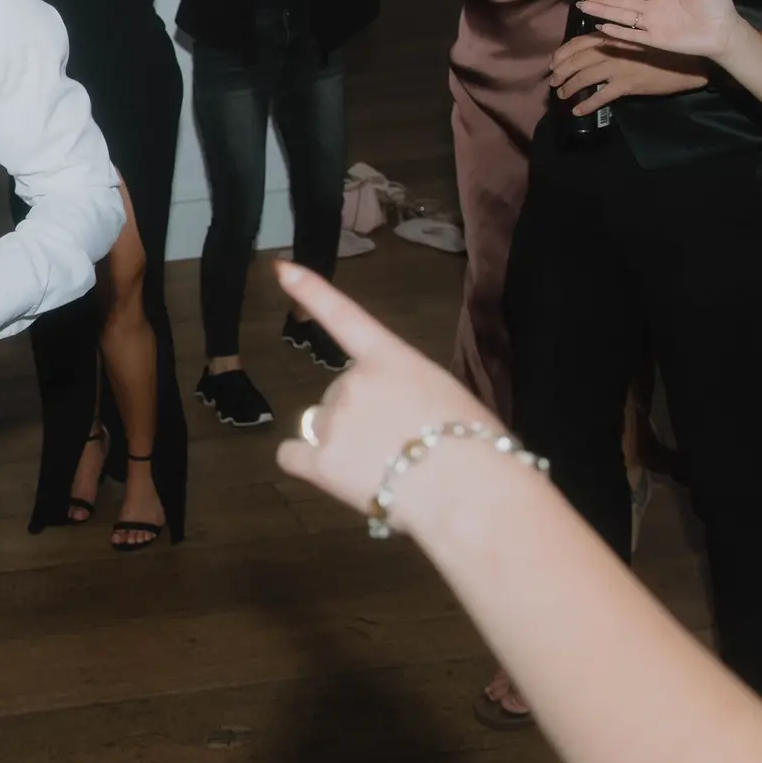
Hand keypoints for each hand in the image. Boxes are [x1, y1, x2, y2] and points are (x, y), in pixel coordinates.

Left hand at [274, 263, 496, 516]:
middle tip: (402, 447)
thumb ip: (410, 395)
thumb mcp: (450, 399)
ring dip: (343, 444)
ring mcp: (333, 421)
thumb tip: (397, 419)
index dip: (312, 292)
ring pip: (321, 427)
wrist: (471, 493)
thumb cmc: (479, 448)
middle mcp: (353, 382)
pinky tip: (336, 476)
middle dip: (361, 418)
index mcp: (391, 360)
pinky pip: (293, 455)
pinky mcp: (320, 463)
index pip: (345, 318)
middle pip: (340, 396)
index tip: (282, 269)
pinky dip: (308, 464)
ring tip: (386, 469)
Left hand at [549, 32, 708, 114]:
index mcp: (612, 36)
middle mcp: (611, 50)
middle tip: (554, 82)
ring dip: (568, 87)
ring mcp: (618, 67)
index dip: (562, 54)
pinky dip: (586, 104)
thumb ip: (615, 42)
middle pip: (576, 60)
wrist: (688, 62)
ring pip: (583, 78)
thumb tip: (594, 51)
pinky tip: (577, 110)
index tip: (554, 63)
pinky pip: (600, 97)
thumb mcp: (636, 38)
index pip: (578, 43)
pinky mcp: (627, 85)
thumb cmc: (663, 47)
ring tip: (562, 94)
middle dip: (560, 72)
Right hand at [577, 0, 741, 60]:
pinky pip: (632, 35)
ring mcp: (651, 25)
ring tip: (583, 6)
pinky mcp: (655, 40)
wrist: (725, 31)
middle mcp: (651, 8)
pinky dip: (617, 31)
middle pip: (620, 1)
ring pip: (621, 16)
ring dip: (602, 11)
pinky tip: (601, 26)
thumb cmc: (716, 6)